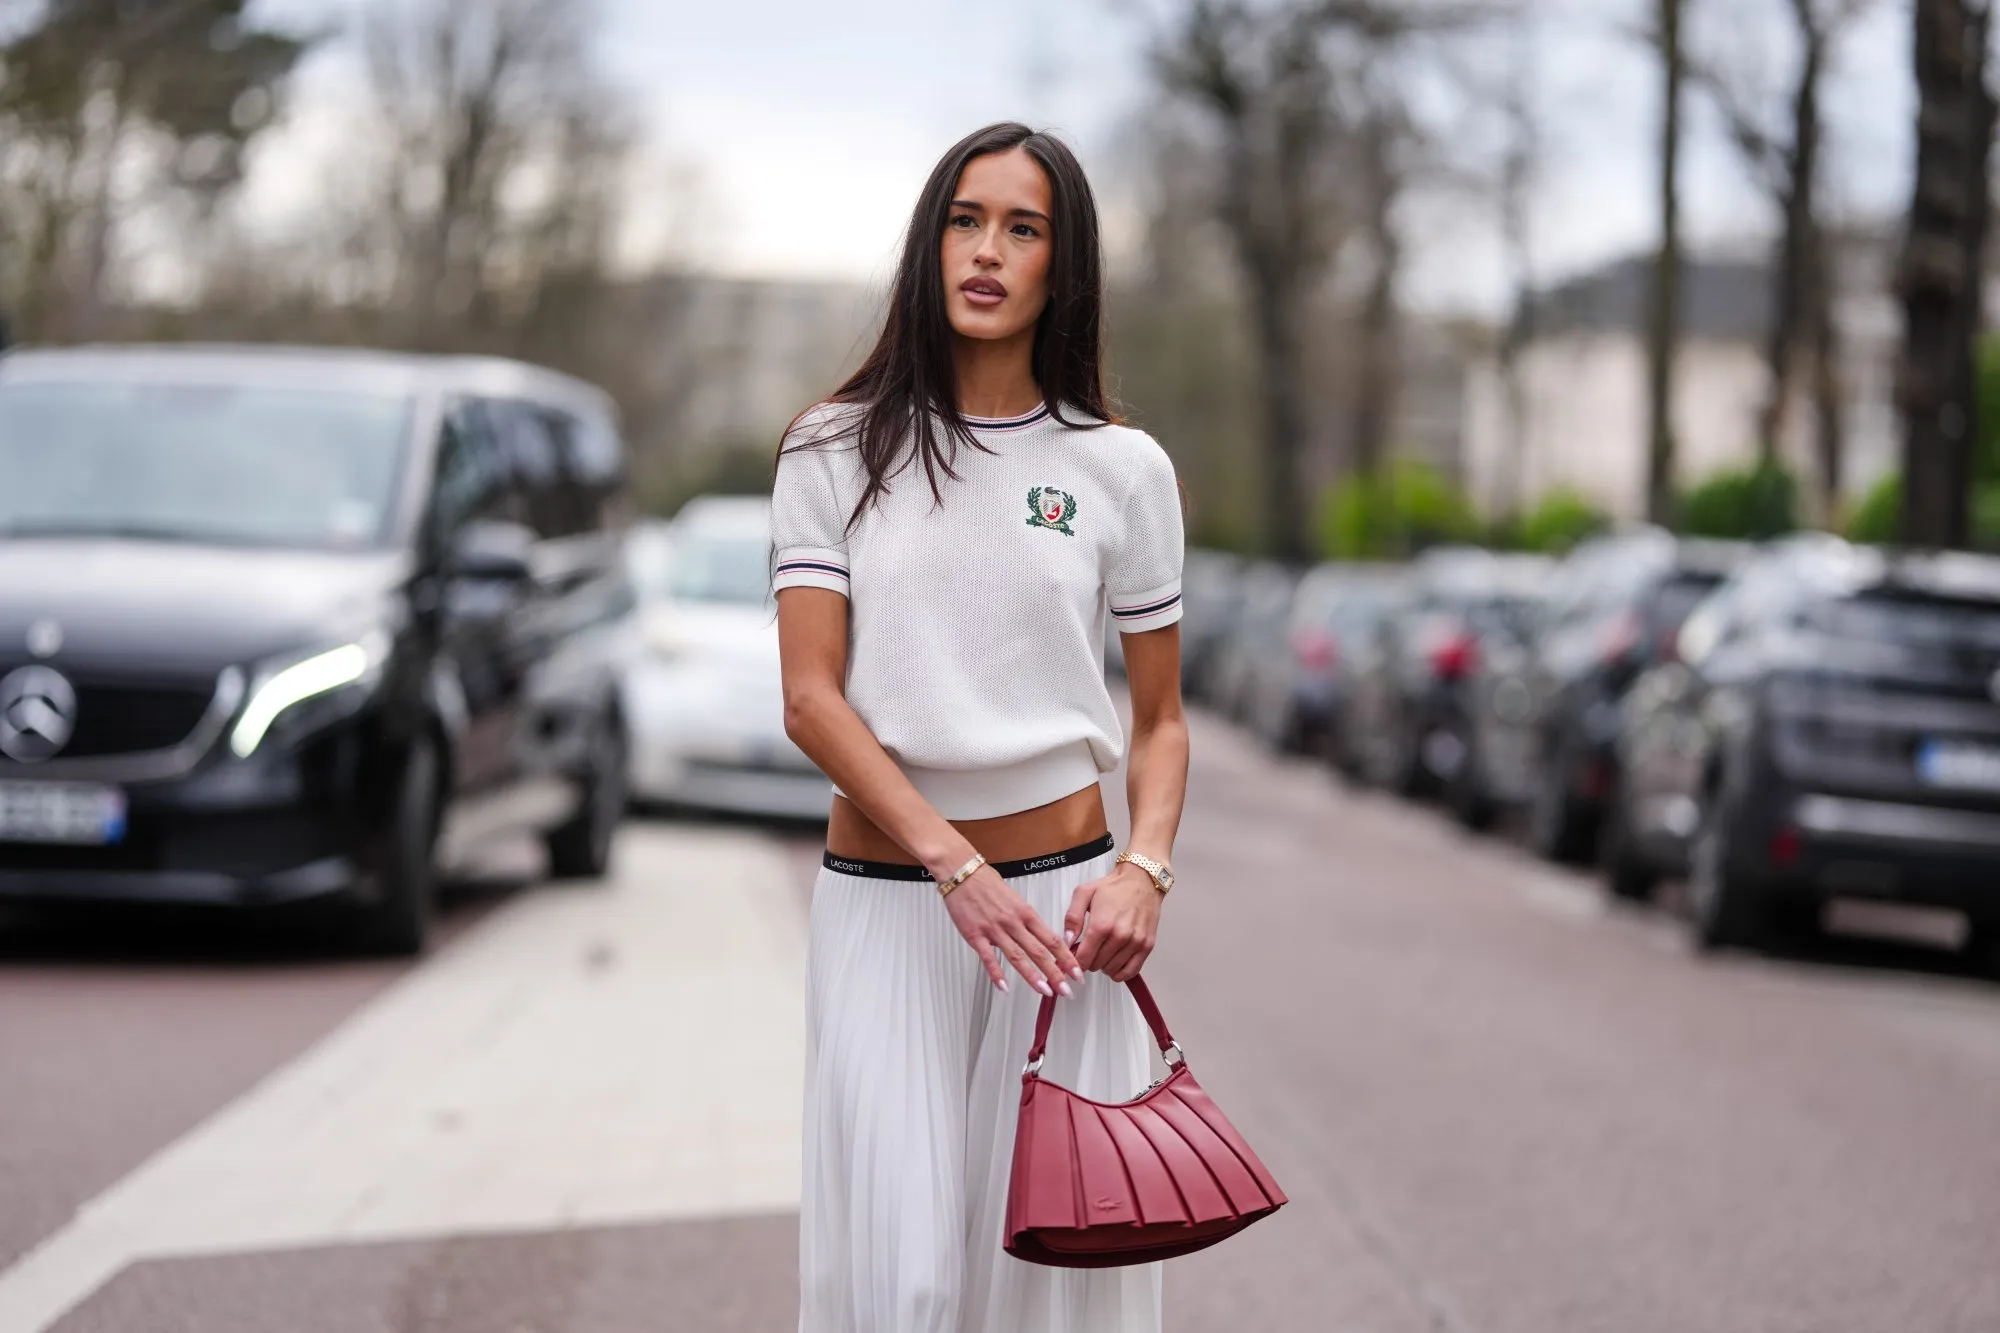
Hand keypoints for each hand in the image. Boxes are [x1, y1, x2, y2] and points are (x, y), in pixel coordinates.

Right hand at [942, 865, 1081, 997]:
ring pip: (1017, 956)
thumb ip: (1026, 919)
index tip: (1076, 971)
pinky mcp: (975, 935)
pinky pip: (988, 957)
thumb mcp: (1015, 899)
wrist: (962, 872)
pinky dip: (997, 973)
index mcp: (1025, 912)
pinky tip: (1004, 986)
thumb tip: (1039, 936)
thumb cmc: (986, 883)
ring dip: (1032, 976)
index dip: (1067, 957)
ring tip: (1044, 990)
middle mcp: (1013, 921)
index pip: (1052, 938)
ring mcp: (994, 929)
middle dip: (1056, 973)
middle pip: (1039, 951)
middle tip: (1066, 989)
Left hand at [1064, 862, 1162, 982]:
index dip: (1075, 960)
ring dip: (1104, 965)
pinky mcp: (1147, 946)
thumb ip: (1072, 918)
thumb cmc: (1114, 887)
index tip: (1075, 955)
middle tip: (1089, 949)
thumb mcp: (1084, 893)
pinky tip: (1115, 961)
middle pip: (1096, 965)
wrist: (1141, 880)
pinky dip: (1120, 971)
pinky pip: (1130, 971)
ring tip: (1103, 951)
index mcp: (1102, 924)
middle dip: (1089, 960)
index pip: (1083, 958)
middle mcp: (1120, 936)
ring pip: (1111, 970)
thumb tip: (1067, 940)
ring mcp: (1135, 942)